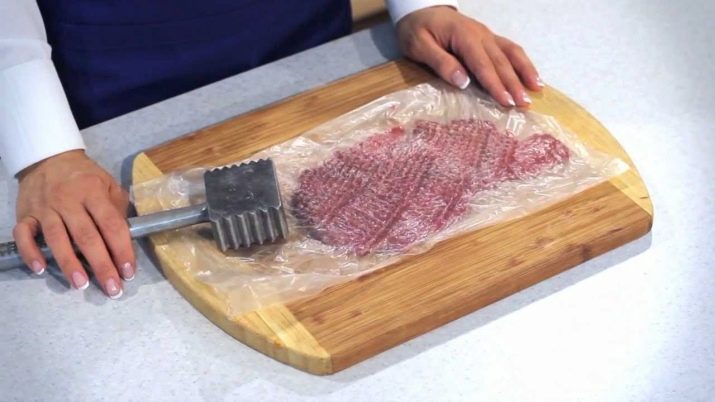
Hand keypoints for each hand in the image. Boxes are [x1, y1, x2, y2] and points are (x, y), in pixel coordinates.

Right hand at [14, 150, 134, 298]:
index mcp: (93, 192)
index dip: (121, 249)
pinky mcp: (25, 214)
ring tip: (81, 285)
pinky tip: (40, 269)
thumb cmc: (85, 177)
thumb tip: (125, 238)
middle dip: (101, 265)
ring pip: (56, 239)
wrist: (48, 157)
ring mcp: (44, 208)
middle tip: (112, 288)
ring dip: (69, 264)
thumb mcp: (108, 184)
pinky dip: (31, 252)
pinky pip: (24, 235)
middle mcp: (68, 200)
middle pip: (86, 237)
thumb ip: (117, 208)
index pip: (111, 225)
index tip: (128, 271)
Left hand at [397, 6, 542, 106]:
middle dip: (514, 84)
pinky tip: (531, 76)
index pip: (482, 64)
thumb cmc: (417, 30)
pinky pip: (509, 49)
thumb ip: (441, 63)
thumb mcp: (419, 46)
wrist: (420, 10)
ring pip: (511, 53)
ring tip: (536, 90)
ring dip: (524, 72)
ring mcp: (487, 35)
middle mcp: (480, 34)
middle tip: (524, 104)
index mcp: (463, 36)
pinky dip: (522, 63)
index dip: (495, 84)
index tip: (505, 101)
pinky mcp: (488, 39)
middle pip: (501, 61)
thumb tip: (464, 82)